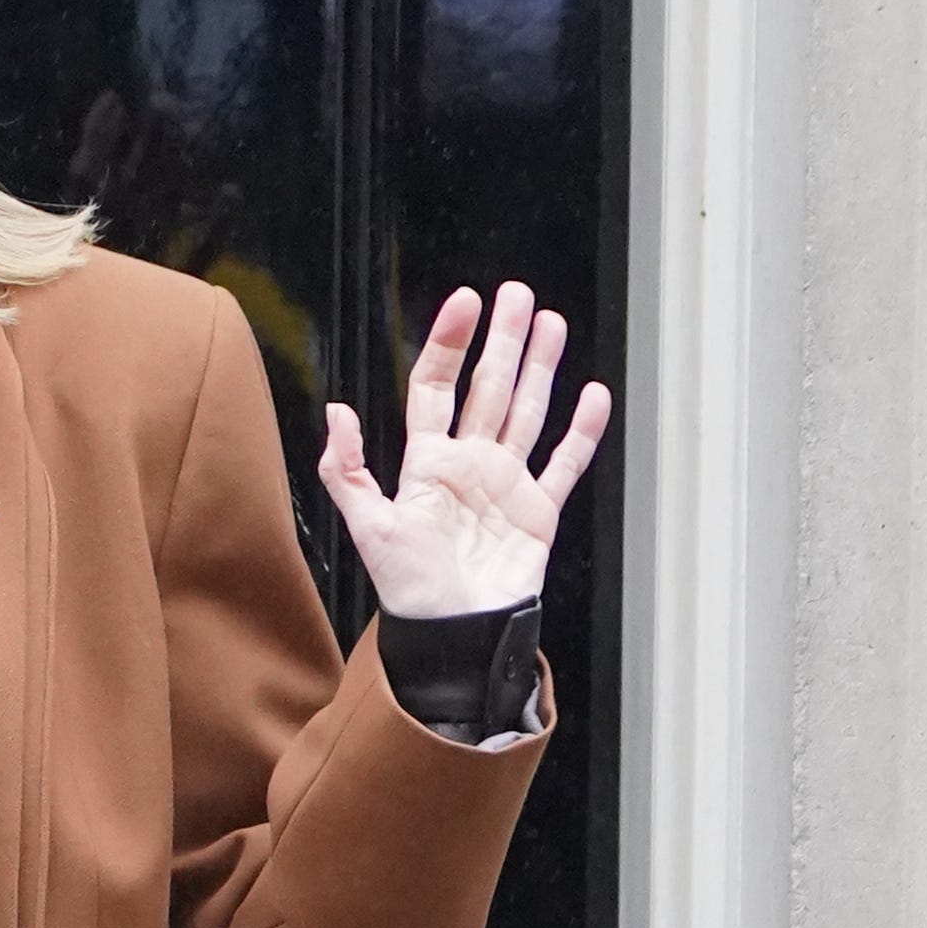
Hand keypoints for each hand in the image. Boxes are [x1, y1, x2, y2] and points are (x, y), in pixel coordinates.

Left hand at [318, 280, 610, 618]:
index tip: (465, 303)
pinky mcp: (538, 510)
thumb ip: (346, 470)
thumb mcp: (367, 527)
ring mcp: (506, 483)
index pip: (436, 387)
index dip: (449, 344)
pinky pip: (564, 462)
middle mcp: (468, 463)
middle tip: (517, 295)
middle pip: (488, 388)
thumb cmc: (408, 587)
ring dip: (540, 368)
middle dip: (502, 341)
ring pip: (527, 411)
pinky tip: (592, 395)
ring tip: (551, 323)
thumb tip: (334, 413)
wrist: (454, 632)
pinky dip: (581, 430)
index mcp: (426, 462)